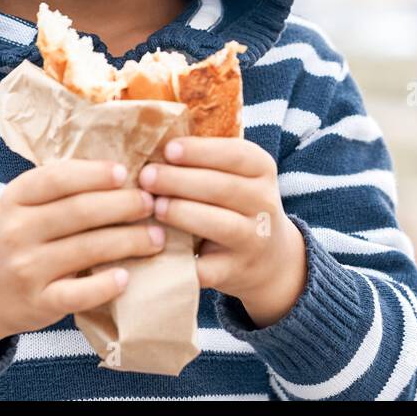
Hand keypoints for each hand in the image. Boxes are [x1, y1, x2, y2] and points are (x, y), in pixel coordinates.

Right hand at [0, 158, 167, 357]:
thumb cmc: (14, 240)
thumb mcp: (23, 206)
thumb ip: (61, 188)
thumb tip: (122, 172)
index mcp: (16, 198)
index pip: (59, 178)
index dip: (97, 174)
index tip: (127, 174)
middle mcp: (17, 231)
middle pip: (80, 211)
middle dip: (125, 206)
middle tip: (152, 204)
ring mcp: (26, 269)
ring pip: (87, 249)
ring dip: (130, 241)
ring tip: (157, 237)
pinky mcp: (38, 303)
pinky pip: (79, 293)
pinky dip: (106, 285)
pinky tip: (127, 277)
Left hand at [138, 136, 306, 328]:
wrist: (270, 258)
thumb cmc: (236, 204)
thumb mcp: (235, 175)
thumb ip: (204, 160)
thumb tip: (152, 143)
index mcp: (262, 170)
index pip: (236, 155)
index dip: (200, 151)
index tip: (168, 149)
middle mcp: (265, 203)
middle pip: (223, 188)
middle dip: (180, 181)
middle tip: (146, 176)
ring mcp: (254, 240)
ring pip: (221, 225)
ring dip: (184, 214)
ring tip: (154, 206)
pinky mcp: (236, 271)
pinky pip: (208, 268)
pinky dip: (183, 261)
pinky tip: (157, 249)